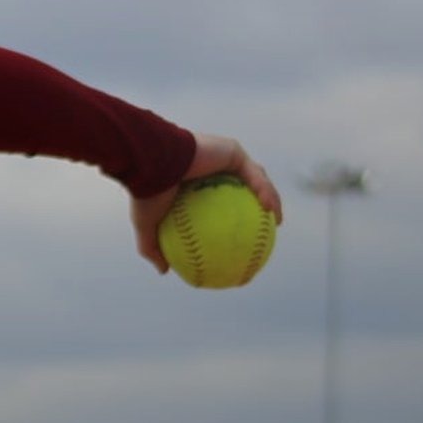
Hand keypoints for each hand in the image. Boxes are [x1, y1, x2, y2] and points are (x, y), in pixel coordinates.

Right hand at [130, 133, 283, 273]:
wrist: (149, 163)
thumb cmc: (146, 193)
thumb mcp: (146, 226)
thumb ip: (153, 247)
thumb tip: (163, 271)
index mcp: (193, 181)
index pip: (219, 198)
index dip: (233, 217)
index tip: (242, 238)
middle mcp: (210, 167)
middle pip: (242, 187)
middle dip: (257, 206)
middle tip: (265, 227)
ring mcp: (223, 156)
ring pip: (254, 179)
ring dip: (268, 199)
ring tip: (276, 222)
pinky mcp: (232, 150)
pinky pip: (254, 174)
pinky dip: (264, 191)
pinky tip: (271, 210)